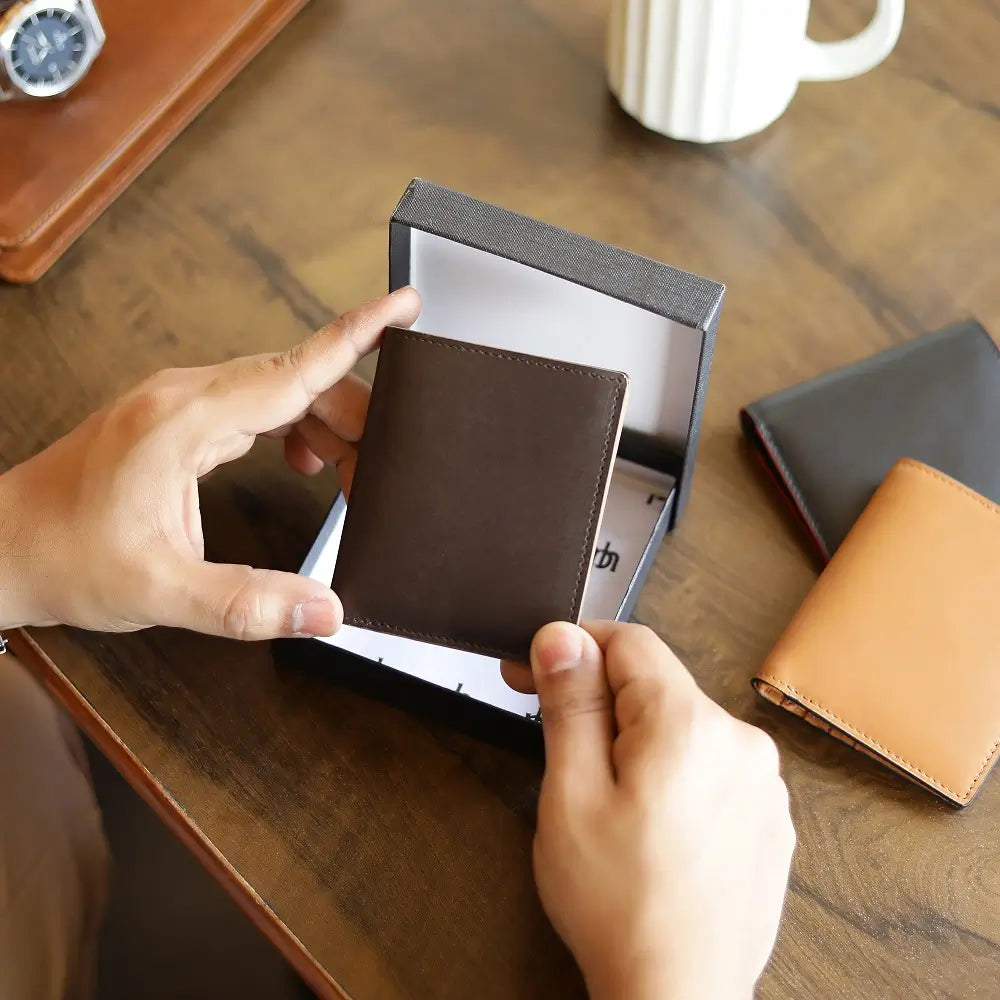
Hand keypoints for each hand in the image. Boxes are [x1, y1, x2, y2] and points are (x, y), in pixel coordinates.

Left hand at [0, 287, 420, 638]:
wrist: (4, 546)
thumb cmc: (64, 556)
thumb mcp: (161, 591)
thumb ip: (248, 604)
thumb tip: (323, 610)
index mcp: (182, 421)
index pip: (291, 369)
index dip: (355, 334)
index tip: (402, 305)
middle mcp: (183, 397)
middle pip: (298, 380)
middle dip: (355, 417)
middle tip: (383, 469)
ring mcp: (180, 403)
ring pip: (281, 390)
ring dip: (327, 425)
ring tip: (350, 475)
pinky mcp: (180, 418)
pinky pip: (257, 404)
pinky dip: (295, 428)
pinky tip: (305, 461)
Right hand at [503, 622, 793, 999]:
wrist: (678, 998)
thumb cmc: (622, 908)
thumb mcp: (571, 795)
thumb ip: (571, 704)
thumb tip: (562, 638)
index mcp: (689, 726)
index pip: (629, 640)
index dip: (575, 648)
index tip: (538, 671)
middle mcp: (740, 743)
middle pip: (657, 685)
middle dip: (605, 704)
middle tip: (564, 756)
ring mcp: (763, 784)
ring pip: (683, 728)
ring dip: (641, 744)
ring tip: (611, 807)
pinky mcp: (769, 818)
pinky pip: (712, 768)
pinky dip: (677, 778)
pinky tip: (653, 828)